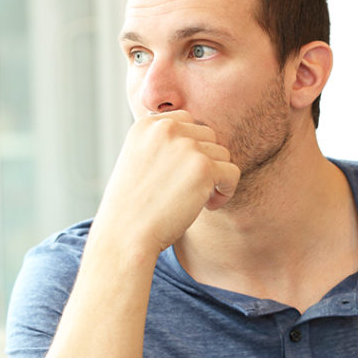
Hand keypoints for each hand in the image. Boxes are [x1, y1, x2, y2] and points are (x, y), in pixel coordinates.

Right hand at [91, 111, 240, 259]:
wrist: (125, 235)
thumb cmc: (132, 205)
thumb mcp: (138, 160)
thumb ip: (163, 143)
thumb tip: (198, 138)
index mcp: (148, 124)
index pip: (188, 122)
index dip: (191, 149)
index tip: (180, 174)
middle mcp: (167, 128)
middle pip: (208, 136)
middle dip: (205, 162)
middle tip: (189, 189)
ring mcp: (186, 146)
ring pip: (222, 154)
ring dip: (216, 177)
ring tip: (197, 199)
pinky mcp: (204, 168)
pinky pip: (232, 172)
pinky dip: (226, 191)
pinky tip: (207, 205)